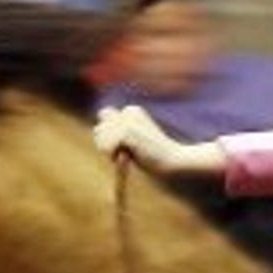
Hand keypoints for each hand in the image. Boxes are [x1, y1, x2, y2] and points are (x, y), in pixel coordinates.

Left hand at [93, 105, 223, 177]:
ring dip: (108, 150)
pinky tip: (129, 157)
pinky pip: (106, 147)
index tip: (126, 147)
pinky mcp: (127, 133)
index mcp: (132, 111)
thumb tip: (98, 130)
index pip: (104, 119)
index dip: (110, 137)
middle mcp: (128, 112)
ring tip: (128, 155)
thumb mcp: (136, 140)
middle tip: (124, 152)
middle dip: (105, 142)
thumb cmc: (156, 156)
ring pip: (100, 136)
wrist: (174, 160)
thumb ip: (119, 133)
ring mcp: (127, 122)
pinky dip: (113, 156)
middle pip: (100, 127)